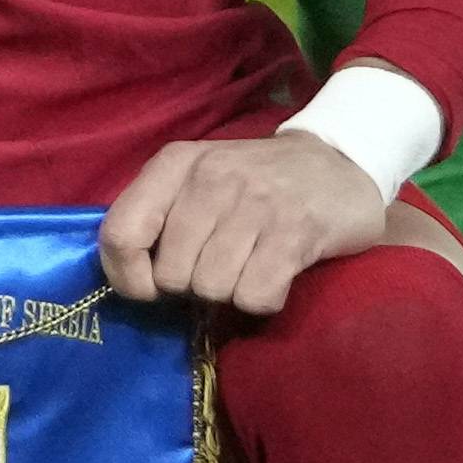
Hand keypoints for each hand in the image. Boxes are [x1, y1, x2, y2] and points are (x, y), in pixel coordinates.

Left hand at [96, 128, 387, 319]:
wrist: (342, 163)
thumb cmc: (258, 181)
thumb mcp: (199, 179)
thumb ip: (158, 216)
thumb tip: (131, 279)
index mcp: (175, 164)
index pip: (120, 233)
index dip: (127, 277)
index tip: (150, 289)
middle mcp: (211, 177)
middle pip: (171, 274)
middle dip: (192, 285)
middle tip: (220, 265)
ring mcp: (255, 204)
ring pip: (211, 288)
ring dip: (230, 291)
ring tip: (249, 265)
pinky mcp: (295, 232)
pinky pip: (254, 297)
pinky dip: (262, 299)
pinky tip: (275, 275)